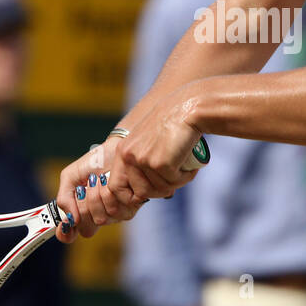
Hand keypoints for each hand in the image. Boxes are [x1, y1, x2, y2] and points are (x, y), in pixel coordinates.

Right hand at [54, 136, 134, 242]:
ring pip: (100, 220)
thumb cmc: (92, 163)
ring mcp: (112, 216)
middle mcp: (96, 217)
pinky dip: (108, 194)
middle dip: (84, 205)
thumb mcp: (70, 177)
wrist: (113, 150)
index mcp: (79, 212)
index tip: (67, 224)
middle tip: (84, 188)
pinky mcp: (127, 209)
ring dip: (96, 197)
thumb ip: (64, 198)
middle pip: (86, 228)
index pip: (69, 235)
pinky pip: (115, 212)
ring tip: (98, 181)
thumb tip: (69, 220)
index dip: (66, 233)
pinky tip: (109, 182)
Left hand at [105, 92, 205, 210]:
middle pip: (142, 193)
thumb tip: (142, 192)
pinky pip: (175, 182)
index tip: (147, 195)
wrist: (187, 108)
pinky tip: (190, 164)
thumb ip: (141, 162)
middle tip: (175, 176)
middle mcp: (130, 157)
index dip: (131, 197)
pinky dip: (186, 176)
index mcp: (123, 152)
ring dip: (176, 182)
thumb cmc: (172, 124)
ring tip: (184, 165)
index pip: (116, 188)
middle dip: (161, 190)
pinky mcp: (161, 164)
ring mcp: (144, 161)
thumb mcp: (147, 142)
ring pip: (160, 190)